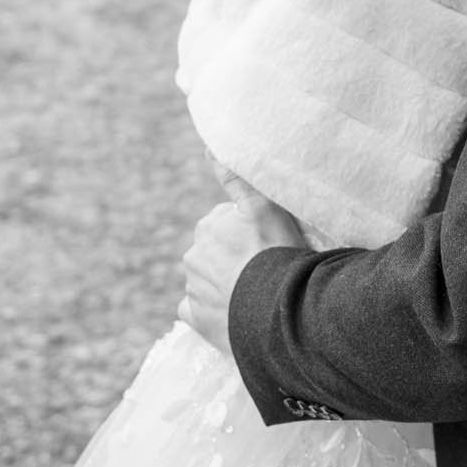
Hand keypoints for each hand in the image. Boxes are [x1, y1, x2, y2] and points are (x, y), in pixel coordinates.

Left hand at [176, 165, 304, 355]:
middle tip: (264, 267)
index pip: (226, 223)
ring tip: (254, 292)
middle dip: (233, 258)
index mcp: (207, 227)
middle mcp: (193, 257)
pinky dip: (209, 310)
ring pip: (207, 281)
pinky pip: (196, 311)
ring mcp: (193, 290)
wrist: (273, 306)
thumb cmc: (274, 252)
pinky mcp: (196, 319)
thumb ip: (236, 178)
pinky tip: (231, 312)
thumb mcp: (262, 207)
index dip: (249, 232)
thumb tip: (210, 148)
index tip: (268, 242)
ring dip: (225, 284)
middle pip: (215, 253)